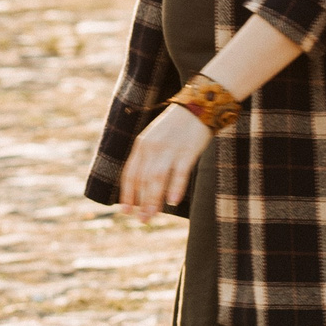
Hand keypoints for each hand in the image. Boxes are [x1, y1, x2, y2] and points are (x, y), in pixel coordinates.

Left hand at [118, 103, 212, 218]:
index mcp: (142, 145)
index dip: (127, 193)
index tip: (125, 211)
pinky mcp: (187, 149)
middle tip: (142, 220)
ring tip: (153, 215)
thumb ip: (149, 159)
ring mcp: (170, 148)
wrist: (200, 105)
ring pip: (157, 178)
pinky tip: (172, 201)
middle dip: (141, 202)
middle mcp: (152, 147)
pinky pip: (179, 172)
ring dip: (154, 199)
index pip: (130, 173)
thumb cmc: (178, 127)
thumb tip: (144, 185)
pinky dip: (175, 187)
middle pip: (143, 179)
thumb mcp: (156, 139)